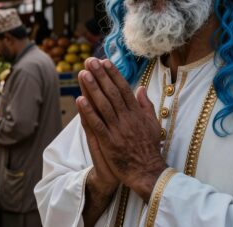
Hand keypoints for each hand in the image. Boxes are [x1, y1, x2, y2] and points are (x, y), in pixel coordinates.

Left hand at [78, 58, 165, 202]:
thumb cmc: (149, 148)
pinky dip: (88, 112)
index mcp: (137, 113)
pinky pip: (97, 124)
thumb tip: (141, 88)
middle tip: (90, 61)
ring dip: (92, 88)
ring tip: (83, 73)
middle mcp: (127, 118)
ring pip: (103, 105)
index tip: (105, 62)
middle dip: (100, 75)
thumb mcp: (153, 124)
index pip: (124, 89)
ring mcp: (117, 129)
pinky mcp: (109, 142)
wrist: (147, 172)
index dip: (113, 74)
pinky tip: (79, 99)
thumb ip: (146, 105)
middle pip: (112, 93)